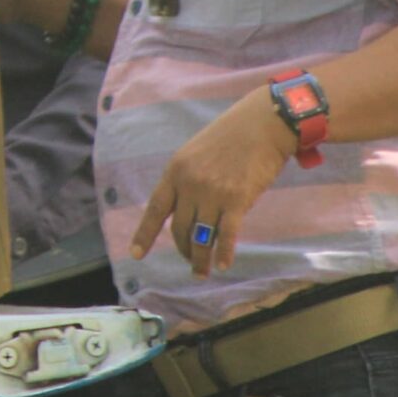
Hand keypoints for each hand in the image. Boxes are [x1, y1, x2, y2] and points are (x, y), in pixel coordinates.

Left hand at [129, 88, 297, 275]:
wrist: (261, 124)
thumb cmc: (230, 137)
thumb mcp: (196, 154)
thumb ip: (188, 180)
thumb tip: (187, 210)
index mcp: (175, 171)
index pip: (154, 209)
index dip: (144, 234)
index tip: (135, 254)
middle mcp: (189, 184)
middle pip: (178, 228)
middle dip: (183, 250)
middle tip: (190, 263)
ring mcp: (212, 193)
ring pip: (201, 236)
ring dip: (201, 259)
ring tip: (202, 272)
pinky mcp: (237, 200)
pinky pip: (226, 235)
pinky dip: (223, 253)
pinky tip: (223, 265)